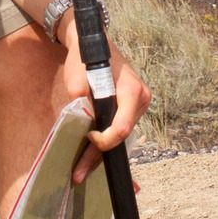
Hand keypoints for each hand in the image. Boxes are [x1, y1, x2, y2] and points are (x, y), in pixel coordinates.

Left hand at [54, 30, 149, 183]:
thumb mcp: (78, 75)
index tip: (87, 138)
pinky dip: (105, 142)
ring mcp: (137, 105)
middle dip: (98, 156)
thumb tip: (82, 117)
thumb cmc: (86, 56)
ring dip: (100, 153)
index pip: (122, 126)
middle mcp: (139, 100)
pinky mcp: (130, 109)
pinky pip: (118, 130)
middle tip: (79, 175)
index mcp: (131, 90)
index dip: (104, 139)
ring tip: (81, 171)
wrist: (92, 43)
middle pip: (121, 136)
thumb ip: (80, 97)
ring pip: (120, 136)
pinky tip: (91, 159)